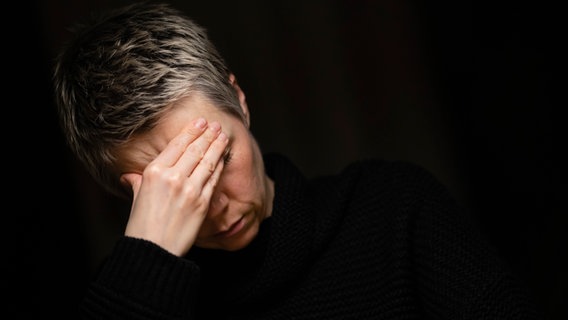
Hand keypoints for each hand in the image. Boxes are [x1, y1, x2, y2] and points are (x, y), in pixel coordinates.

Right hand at [121, 118, 228, 255]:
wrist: (153, 250)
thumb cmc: (141, 226)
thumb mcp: (135, 198)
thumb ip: (136, 183)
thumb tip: (129, 176)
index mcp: (154, 172)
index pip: (177, 145)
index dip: (191, 131)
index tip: (200, 122)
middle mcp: (172, 177)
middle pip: (195, 149)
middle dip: (208, 134)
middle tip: (216, 125)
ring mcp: (189, 189)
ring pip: (207, 161)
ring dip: (217, 146)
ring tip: (224, 136)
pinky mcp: (202, 202)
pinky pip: (213, 179)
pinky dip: (219, 166)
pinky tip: (223, 159)